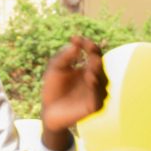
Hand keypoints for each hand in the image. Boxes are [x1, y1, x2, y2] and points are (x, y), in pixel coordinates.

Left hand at [41, 36, 107, 150]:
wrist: (49, 111)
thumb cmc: (53, 88)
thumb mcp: (55, 69)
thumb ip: (64, 56)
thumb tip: (75, 43)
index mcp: (88, 67)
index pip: (94, 53)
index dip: (88, 45)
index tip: (76, 38)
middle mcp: (96, 79)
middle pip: (99, 64)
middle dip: (95, 56)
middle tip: (89, 49)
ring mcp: (96, 92)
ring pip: (102, 80)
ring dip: (96, 71)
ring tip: (90, 64)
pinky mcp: (94, 106)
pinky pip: (98, 97)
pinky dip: (95, 88)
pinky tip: (90, 79)